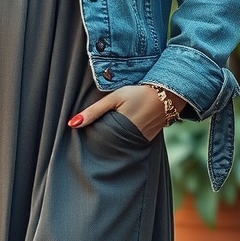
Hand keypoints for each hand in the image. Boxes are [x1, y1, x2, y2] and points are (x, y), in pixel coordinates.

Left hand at [68, 85, 184, 141]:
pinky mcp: (146, 142)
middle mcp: (130, 140)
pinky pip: (129, 145)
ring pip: (118, 147)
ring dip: (110, 144)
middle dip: (99, 144)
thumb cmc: (138, 93)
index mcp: (119, 129)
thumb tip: (72, 124)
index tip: (79, 141)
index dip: (89, 140)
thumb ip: (94, 111)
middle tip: (88, 142)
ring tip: (103, 140)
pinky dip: (122, 142)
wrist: (166, 95)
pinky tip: (118, 137)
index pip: (98, 141)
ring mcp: (140, 143)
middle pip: (108, 147)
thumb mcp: (114, 98)